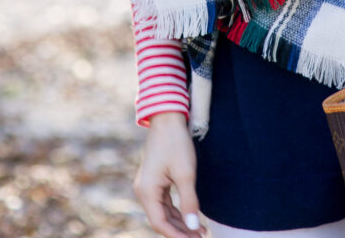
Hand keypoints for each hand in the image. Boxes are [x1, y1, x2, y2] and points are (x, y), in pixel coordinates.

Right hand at [134, 112, 207, 237]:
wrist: (168, 118)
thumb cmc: (176, 143)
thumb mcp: (186, 173)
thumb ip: (189, 202)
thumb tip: (192, 227)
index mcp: (147, 191)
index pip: (160, 223)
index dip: (177, 235)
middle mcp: (144, 191)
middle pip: (161, 219)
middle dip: (181, 230)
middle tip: (201, 236)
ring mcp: (148, 185)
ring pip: (163, 211)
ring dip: (180, 221)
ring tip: (199, 229)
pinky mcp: (154, 180)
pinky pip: (164, 201)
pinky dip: (177, 210)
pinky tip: (190, 216)